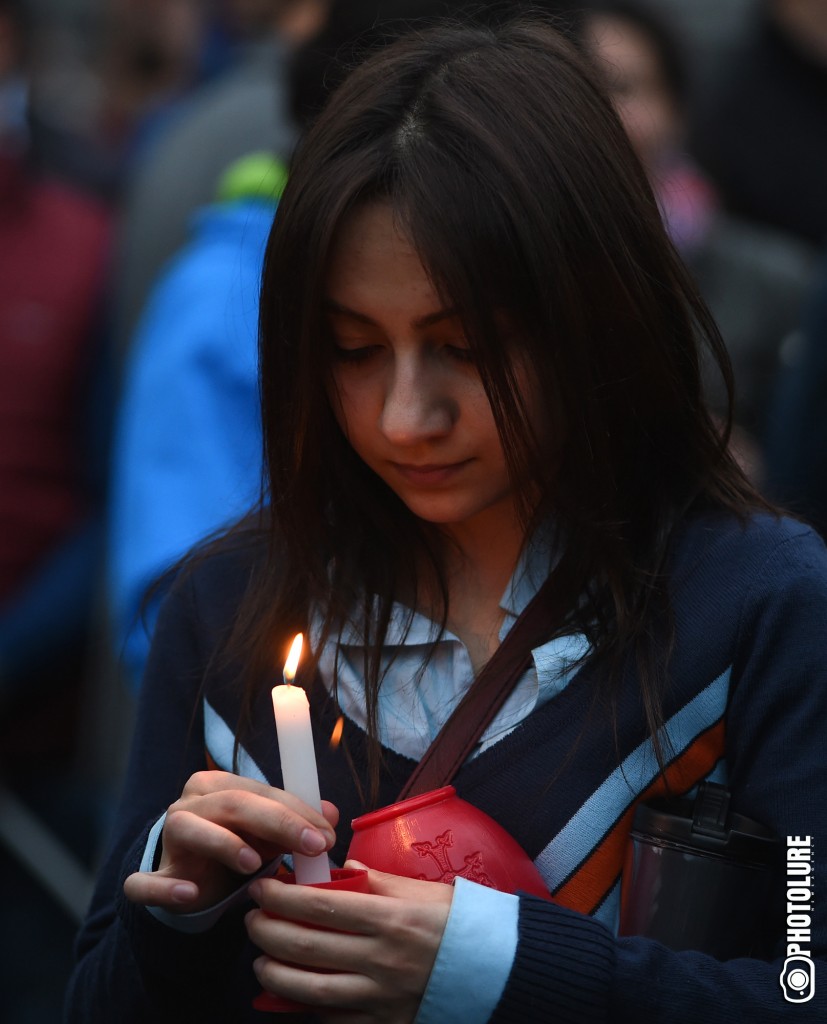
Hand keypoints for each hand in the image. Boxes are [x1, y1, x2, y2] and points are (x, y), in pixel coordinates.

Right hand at [123, 771, 337, 911]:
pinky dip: (165, 888)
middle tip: (313, 847)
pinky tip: (189, 894)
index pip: (263, 792)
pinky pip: (145, 881)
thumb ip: (296, 823)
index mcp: (220, 786)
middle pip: (235, 804)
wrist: (191, 881)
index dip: (298, 811)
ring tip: (254, 863)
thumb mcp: (268, 835)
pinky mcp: (151, 876)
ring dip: (223, 843)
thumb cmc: (236, 847)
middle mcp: (191, 803)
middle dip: (278, 823)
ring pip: (190, 829)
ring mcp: (168, 838)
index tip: (328, 835)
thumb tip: (332, 815)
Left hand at [245, 860, 452, 1023]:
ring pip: (310, 991)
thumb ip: (374, 880)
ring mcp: (381, 998)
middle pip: (307, 948)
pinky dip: (306, 1007)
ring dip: (275, 975)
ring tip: (262, 960)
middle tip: (252, 919)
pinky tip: (292, 993)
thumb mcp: (417, 891)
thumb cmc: (455, 921)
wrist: (495, 967)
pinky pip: (333, 1020)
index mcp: (390, 919)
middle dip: (268, 932)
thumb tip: (338, 870)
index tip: (262, 887)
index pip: (320, 906)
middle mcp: (382, 960)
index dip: (282, 897)